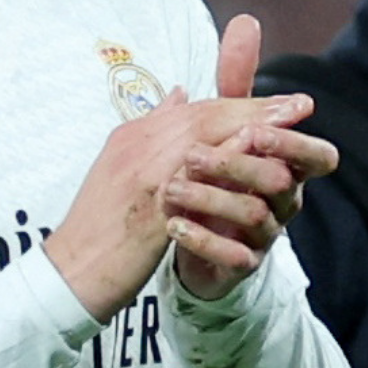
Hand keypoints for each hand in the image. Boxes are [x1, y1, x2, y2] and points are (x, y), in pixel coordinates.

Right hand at [43, 28, 317, 320]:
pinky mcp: (147, 210)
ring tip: (291, 132)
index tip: (281, 102)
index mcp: (131, 136)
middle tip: (298, 106)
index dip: (239, 102)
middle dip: (253, 108)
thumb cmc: (101, 226)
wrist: (70, 272)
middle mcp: (134, 147)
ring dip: (250, 131)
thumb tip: (180, 96)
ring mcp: (138, 176)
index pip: (194, 110)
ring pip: (201, 141)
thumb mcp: (122, 168)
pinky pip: (194, 182)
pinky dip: (227, 168)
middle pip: (202, 116)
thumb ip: (154, 132)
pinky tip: (259, 168)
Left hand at [166, 14, 337, 300]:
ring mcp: (264, 235)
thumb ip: (237, 79)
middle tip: (193, 155)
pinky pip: (232, 257)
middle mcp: (284, 200)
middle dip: (240, 166)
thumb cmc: (217, 170)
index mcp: (286, 165)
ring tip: (170, 189)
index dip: (293, 144)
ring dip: (211, 198)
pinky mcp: (240, 265)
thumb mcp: (223, 122)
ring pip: (255, 218)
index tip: (254, 131)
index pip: (318, 158)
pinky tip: (172, 225)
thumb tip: (245, 21)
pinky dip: (202, 240)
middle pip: (282, 184)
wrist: (192, 235)